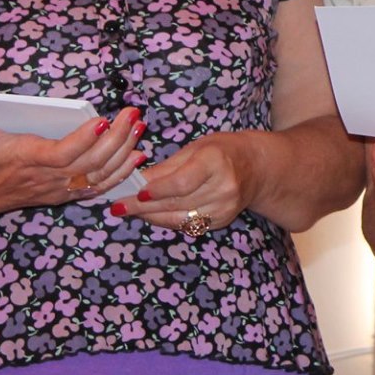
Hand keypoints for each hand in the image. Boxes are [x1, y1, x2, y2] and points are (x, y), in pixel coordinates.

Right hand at [0, 101, 145, 217]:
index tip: (102, 120)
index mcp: (25, 160)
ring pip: (97, 175)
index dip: (83, 140)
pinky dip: (119, 174)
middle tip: (133, 114)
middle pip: (88, 163)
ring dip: (123, 154)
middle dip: (115, 139)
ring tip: (140, 128)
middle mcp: (45, 178)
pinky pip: (95, 188)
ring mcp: (55, 189)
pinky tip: (136, 157)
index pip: (60, 154)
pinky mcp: (61, 195)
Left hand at [113, 132, 253, 236]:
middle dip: (143, 207)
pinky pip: (187, 225)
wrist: (256, 167)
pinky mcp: (221, 221)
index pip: (181, 183)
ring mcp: (224, 208)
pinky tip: (151, 215)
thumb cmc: (222, 151)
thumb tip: (136, 180)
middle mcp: (223, 188)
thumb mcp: (195, 148)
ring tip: (128, 212)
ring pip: (179, 219)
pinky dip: (167, 221)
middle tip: (118, 206)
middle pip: (176, 203)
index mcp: (216, 162)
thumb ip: (166, 167)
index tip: (135, 193)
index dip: (156, 190)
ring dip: (151, 217)